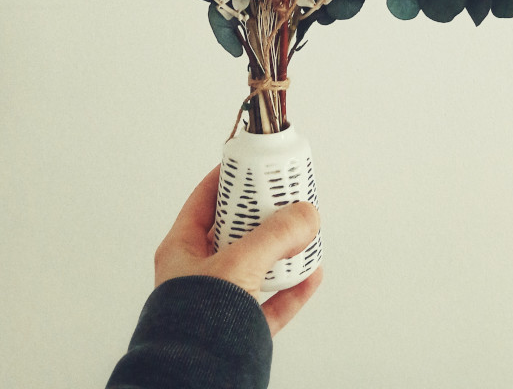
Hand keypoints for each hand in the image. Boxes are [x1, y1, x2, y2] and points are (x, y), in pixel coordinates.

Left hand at [154, 165, 322, 335]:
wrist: (197, 379)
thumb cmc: (195, 323)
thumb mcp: (239, 263)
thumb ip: (275, 236)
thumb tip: (304, 215)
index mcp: (182, 250)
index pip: (204, 200)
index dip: (228, 179)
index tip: (253, 164)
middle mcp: (198, 274)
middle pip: (235, 232)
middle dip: (263, 215)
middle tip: (285, 197)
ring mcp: (219, 301)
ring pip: (255, 265)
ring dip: (282, 250)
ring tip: (302, 233)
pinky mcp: (240, 329)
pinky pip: (271, 302)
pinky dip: (292, 287)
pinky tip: (310, 276)